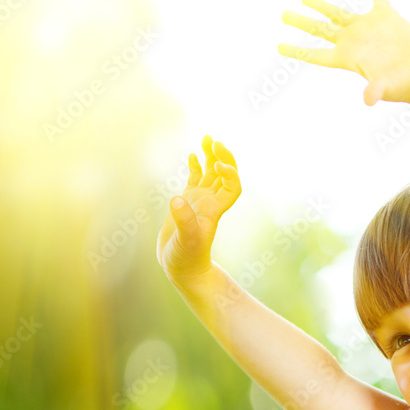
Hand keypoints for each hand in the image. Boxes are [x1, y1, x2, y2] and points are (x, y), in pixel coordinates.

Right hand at [156, 135, 240, 286]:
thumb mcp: (185, 242)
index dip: (229, 173)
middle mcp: (209, 204)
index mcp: (213, 211)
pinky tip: (193, 156)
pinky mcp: (187, 204)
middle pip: (224, 175)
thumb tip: (177, 199)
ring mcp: (199, 203)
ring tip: (207, 139)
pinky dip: (196, 166)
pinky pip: (195, 180)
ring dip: (211, 157)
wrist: (181, 270)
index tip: (218, 165)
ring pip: (211, 174)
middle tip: (213, 141)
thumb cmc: (185, 260)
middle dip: (222, 157)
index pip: (232, 186)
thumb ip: (183, 222)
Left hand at [278, 0, 409, 106]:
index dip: (298, 51)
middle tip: (284, 15)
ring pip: (338, 13)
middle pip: (320, 30)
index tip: (279, 47)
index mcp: (347, 58)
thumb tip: (369, 99)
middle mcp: (353, 41)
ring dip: (321, 5)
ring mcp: (367, 28)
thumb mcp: (386, 87)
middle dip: (301, 22)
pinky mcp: (385, 17)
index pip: (316, 55)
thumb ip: (375, 90)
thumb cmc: (403, 85)